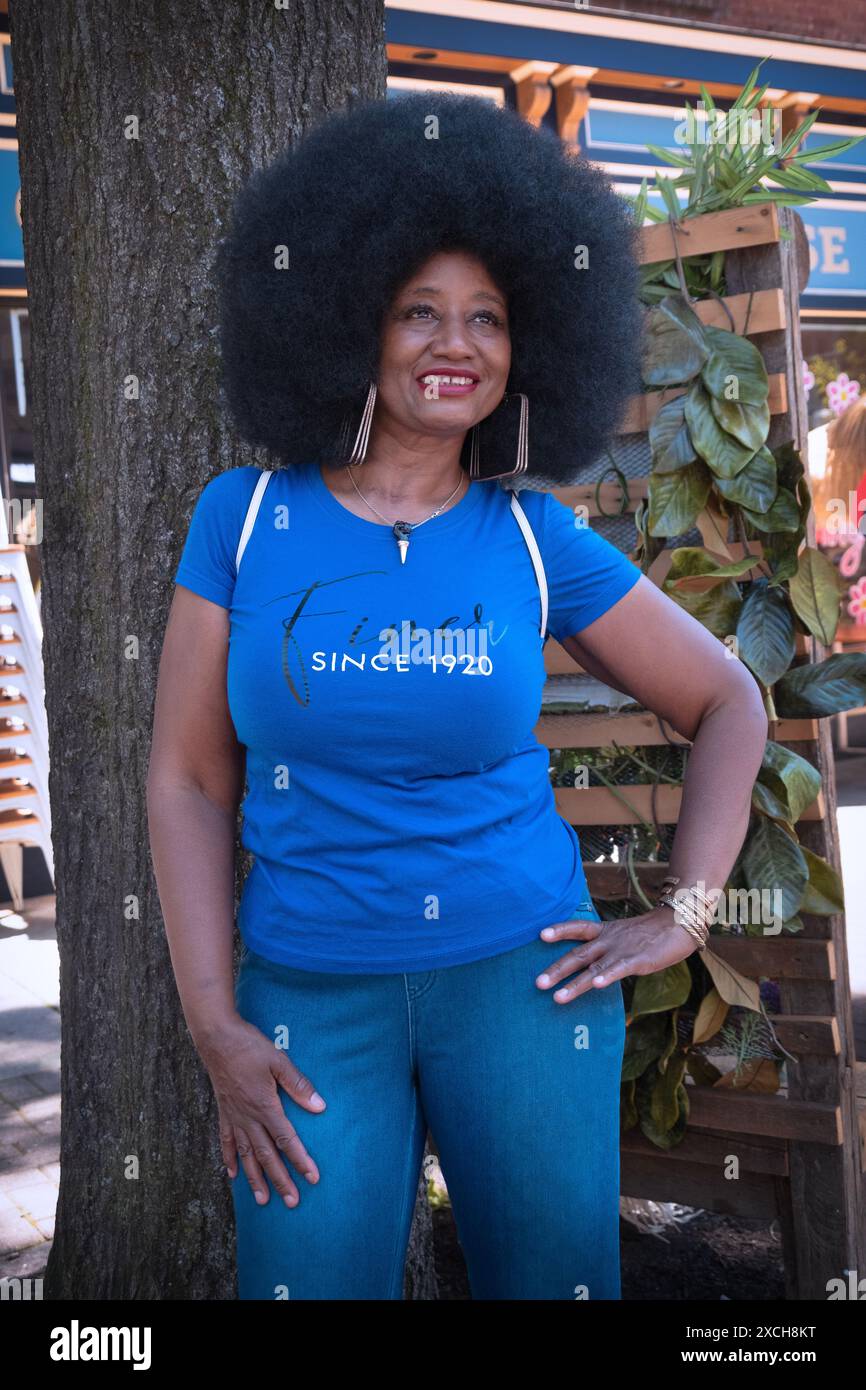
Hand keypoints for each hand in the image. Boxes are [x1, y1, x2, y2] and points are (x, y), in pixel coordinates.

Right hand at [196, 1015, 326, 1207]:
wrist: (217, 1039)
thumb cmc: (250, 1047)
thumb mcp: (279, 1061)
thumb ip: (299, 1085)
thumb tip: (320, 1106)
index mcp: (265, 1106)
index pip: (286, 1140)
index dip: (300, 1161)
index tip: (312, 1178)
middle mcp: (248, 1117)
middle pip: (266, 1155)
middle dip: (280, 1179)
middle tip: (292, 1202)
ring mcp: (234, 1116)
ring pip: (245, 1155)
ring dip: (255, 1178)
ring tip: (262, 1200)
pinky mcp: (224, 1111)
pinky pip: (226, 1141)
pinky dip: (229, 1159)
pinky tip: (232, 1174)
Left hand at [535, 904, 697, 1002]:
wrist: (680, 922)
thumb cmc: (651, 932)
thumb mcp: (624, 934)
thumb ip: (608, 947)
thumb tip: (593, 965)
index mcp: (605, 931)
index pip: (577, 928)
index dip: (559, 930)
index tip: (541, 934)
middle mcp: (608, 940)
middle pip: (578, 954)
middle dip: (556, 969)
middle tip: (537, 983)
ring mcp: (622, 950)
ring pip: (593, 968)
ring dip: (575, 984)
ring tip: (557, 997)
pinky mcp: (638, 960)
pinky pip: (620, 969)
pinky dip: (608, 977)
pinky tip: (598, 985)